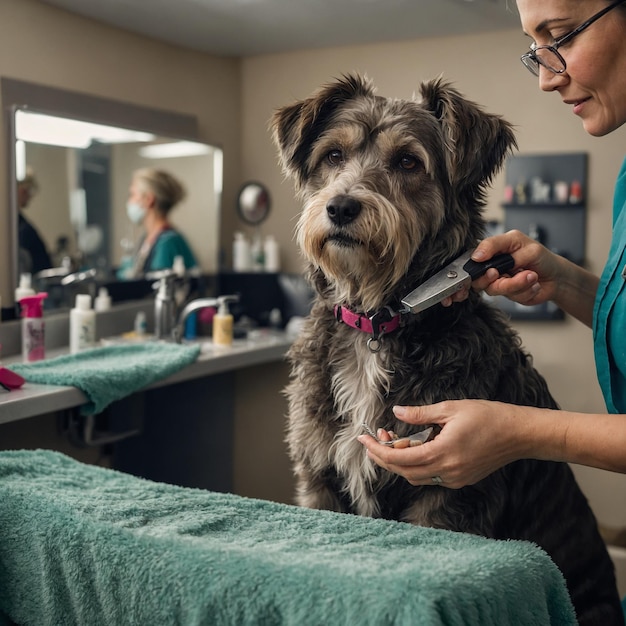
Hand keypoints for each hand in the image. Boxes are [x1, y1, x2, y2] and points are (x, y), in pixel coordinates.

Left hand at [357, 400, 527, 487]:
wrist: (518, 434)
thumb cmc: (487, 417)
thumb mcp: (450, 409)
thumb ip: (420, 414)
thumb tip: (397, 412)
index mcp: (442, 453)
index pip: (398, 458)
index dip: (377, 450)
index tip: (363, 439)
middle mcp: (446, 471)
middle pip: (403, 471)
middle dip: (383, 455)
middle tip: (373, 437)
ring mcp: (454, 478)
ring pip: (415, 476)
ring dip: (399, 460)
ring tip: (392, 438)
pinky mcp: (460, 478)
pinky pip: (429, 476)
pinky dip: (416, 464)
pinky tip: (414, 446)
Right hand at [441, 230, 560, 307]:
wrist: (557, 276)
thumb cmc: (539, 255)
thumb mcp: (517, 240)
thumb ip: (495, 245)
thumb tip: (477, 255)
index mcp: (489, 253)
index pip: (471, 261)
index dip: (469, 271)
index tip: (484, 273)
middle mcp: (491, 269)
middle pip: (478, 280)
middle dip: (494, 279)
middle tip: (503, 273)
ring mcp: (499, 284)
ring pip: (496, 290)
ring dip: (517, 283)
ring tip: (531, 276)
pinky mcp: (509, 295)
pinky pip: (512, 296)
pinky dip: (526, 290)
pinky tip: (533, 283)